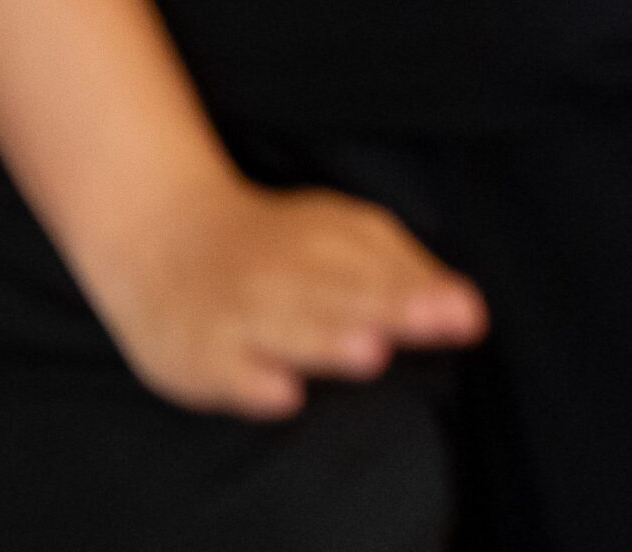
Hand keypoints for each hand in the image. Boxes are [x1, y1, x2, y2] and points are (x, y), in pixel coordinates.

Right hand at [81, 168, 487, 418]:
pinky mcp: (198, 357)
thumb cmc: (275, 243)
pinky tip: (283, 396)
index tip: (467, 315)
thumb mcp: (341, 235)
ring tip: (373, 352)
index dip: (425, 293)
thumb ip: (403, 270)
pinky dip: (253, 384)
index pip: (384, 271)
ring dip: (331, 341)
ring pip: (290, 330)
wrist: (164, 234)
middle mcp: (288, 275)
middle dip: (390, 310)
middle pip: (345, 296)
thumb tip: (468, 310)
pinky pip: (226, 375)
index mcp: (330, 241)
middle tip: (436, 322)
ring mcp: (241, 317)